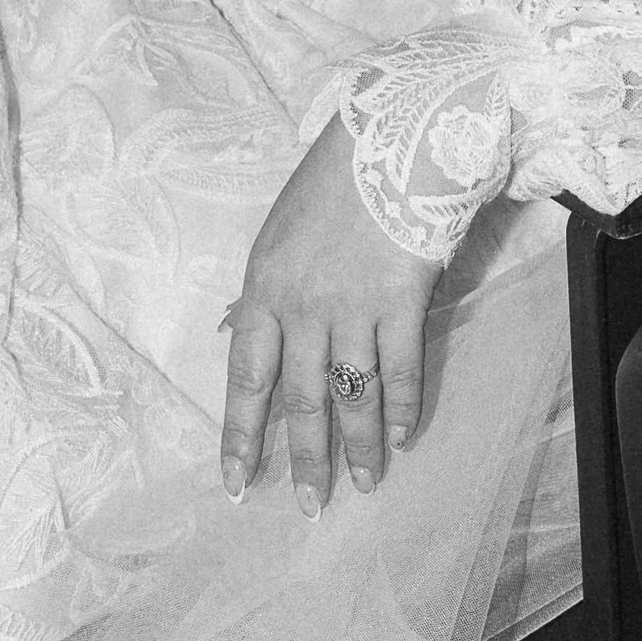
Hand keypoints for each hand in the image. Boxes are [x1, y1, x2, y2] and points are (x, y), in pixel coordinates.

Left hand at [221, 116, 439, 514]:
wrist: (394, 134)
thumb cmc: (331, 182)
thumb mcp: (278, 235)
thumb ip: (267, 294)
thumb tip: (246, 341)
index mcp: (264, 289)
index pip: (246, 380)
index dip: (240, 437)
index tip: (237, 486)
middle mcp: (304, 306)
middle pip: (302, 401)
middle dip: (305, 460)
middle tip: (310, 506)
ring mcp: (355, 305)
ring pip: (353, 396)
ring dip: (361, 447)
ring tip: (366, 485)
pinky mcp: (403, 298)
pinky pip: (401, 369)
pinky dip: (402, 408)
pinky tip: (404, 435)